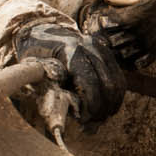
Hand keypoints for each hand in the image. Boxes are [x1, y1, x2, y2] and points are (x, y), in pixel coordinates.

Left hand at [13, 19, 127, 123]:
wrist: (40, 30)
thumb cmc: (36, 55)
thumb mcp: (38, 72)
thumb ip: (54, 91)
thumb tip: (72, 117)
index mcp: (71, 51)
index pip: (91, 84)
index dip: (90, 107)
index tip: (83, 121)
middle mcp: (90, 47)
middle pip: (109, 85)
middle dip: (102, 109)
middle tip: (92, 124)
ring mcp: (100, 48)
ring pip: (118, 82)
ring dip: (111, 105)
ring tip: (99, 118)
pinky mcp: (106, 53)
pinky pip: (119, 78)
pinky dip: (115, 96)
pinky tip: (106, 108)